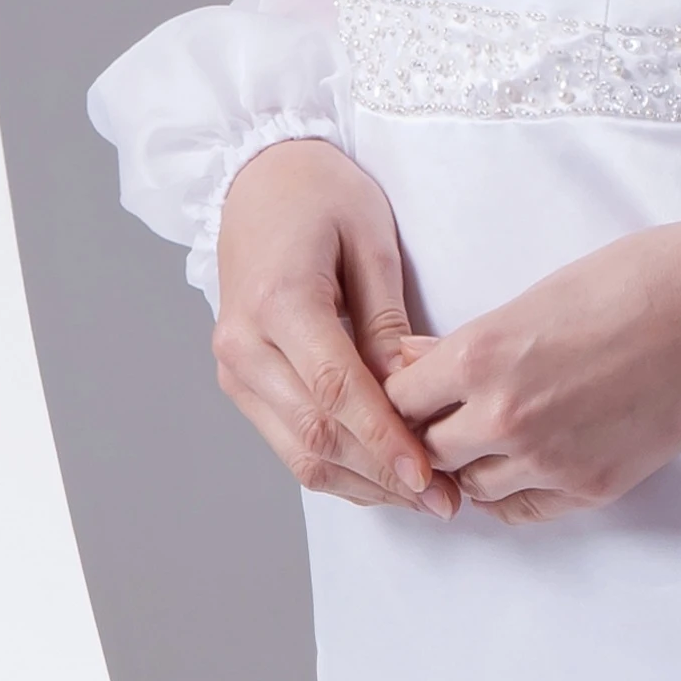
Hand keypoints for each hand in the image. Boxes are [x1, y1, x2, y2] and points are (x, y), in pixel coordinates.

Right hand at [210, 139, 455, 512]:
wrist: (257, 179)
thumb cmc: (320, 194)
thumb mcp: (371, 241)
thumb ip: (387, 323)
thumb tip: (411, 395)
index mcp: (278, 301)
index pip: (336, 391)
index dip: (385, 441)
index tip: (430, 476)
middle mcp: (244, 344)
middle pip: (316, 434)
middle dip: (383, 475)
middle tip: (444, 500)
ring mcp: (236, 369)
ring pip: (299, 453)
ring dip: (363, 484)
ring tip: (423, 498)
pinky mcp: (241, 383)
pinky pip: (291, 442)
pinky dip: (340, 468)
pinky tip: (385, 477)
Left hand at [384, 209, 680, 521]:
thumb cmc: (629, 283)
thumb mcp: (531, 298)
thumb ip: (467, 345)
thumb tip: (416, 363)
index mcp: (480, 355)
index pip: (399, 399)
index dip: (403, 396)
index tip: (417, 393)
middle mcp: (503, 414)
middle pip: (426, 451)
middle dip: (431, 435)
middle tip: (447, 422)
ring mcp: (547, 458)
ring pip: (471, 487)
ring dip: (473, 467)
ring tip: (491, 443)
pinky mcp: (589, 487)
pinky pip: (522, 510)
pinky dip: (513, 493)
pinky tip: (524, 467)